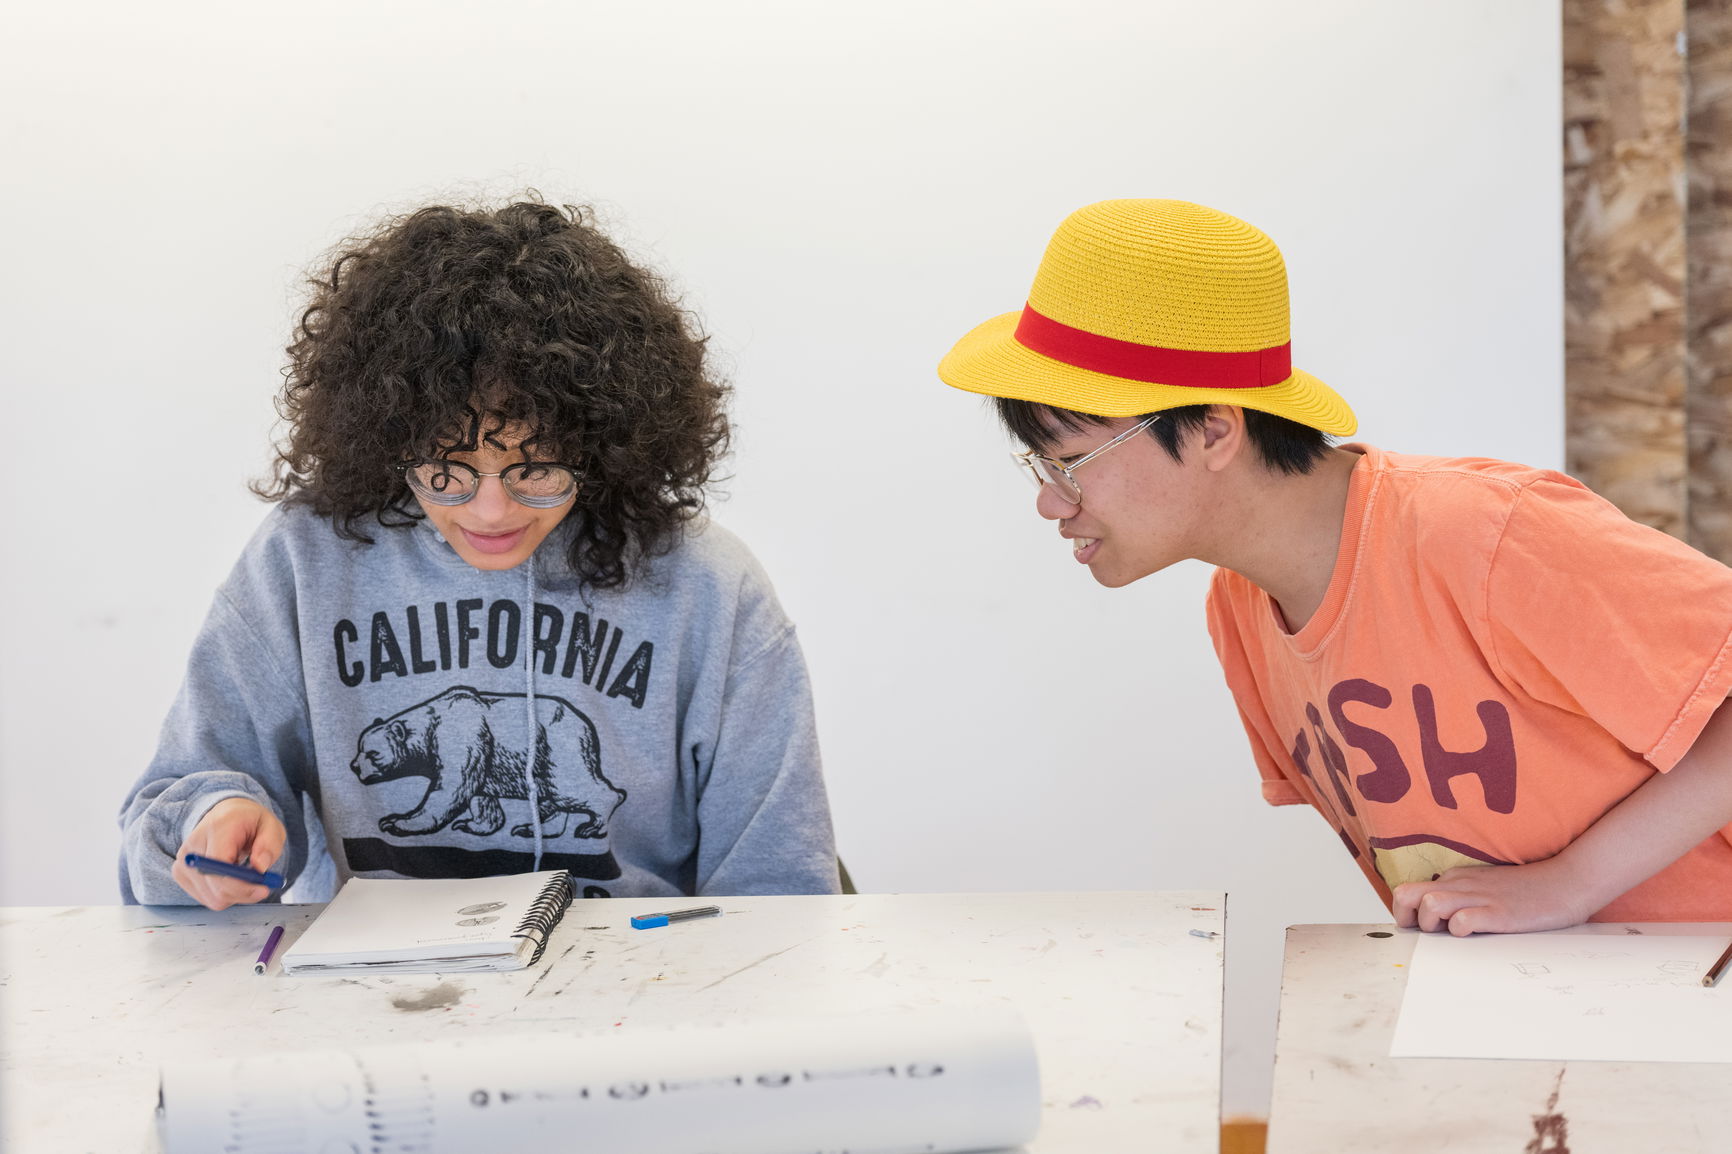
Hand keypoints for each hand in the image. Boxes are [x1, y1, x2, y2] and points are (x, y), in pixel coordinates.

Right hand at [172, 798, 286, 910]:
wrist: (224, 816)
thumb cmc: (247, 822)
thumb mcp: (270, 825)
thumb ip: (269, 844)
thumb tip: (260, 867)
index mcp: (217, 829)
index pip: (220, 865)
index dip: (241, 884)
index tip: (263, 889)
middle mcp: (193, 847)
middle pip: (216, 888)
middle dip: (244, 892)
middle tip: (263, 884)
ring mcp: (183, 863)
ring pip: (214, 898)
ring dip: (237, 894)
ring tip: (244, 873)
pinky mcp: (180, 875)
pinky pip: (208, 898)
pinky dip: (226, 894)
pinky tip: (231, 878)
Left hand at [1391, 858, 1593, 936]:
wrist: (1566, 882)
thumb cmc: (1526, 891)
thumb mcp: (1485, 887)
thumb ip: (1461, 897)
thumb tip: (1437, 920)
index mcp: (1455, 879)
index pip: (1408, 891)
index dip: (1406, 913)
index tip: (1419, 928)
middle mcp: (1461, 885)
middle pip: (1406, 894)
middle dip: (1406, 917)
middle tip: (1426, 932)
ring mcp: (1479, 898)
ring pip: (1430, 905)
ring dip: (1432, 924)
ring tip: (1450, 933)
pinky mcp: (1498, 913)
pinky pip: (1462, 922)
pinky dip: (1460, 932)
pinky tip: (1474, 934)